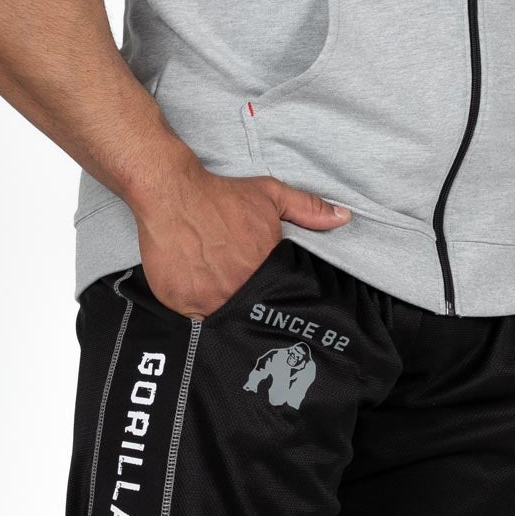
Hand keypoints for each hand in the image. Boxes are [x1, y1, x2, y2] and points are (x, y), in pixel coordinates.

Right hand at [134, 170, 351, 318]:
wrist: (171, 194)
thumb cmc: (220, 196)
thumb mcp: (270, 195)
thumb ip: (308, 209)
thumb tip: (343, 217)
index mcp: (265, 268)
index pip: (279, 296)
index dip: (274, 296)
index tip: (269, 293)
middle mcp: (240, 288)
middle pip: (252, 311)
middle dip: (252, 307)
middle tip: (240, 292)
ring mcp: (210, 298)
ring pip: (225, 318)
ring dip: (225, 311)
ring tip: (221, 296)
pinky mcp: (182, 303)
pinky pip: (195, 321)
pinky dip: (199, 314)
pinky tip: (200, 299)